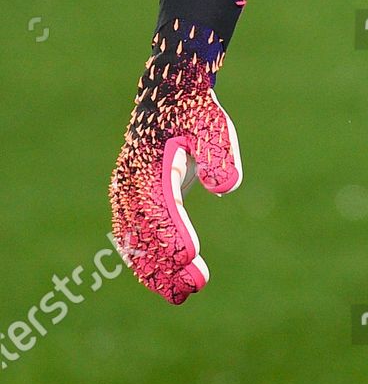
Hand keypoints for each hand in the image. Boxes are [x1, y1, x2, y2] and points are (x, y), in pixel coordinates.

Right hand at [109, 0, 244, 302]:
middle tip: (195, 289)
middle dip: (167, 264)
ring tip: (182, 294)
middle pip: (144, 232)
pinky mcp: (128, 197)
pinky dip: (145, 259)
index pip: (159, 210)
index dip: (174, 237)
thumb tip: (226, 187)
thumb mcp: (214, 123)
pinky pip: (131, 235)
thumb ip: (221, 153)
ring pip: (134, 240)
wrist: (170, 89)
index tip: (192, 261)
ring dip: (154, 269)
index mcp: (149, 163)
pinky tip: (165, 280)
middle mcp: (130, 180)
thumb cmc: (196, 109)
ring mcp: (124, 190)